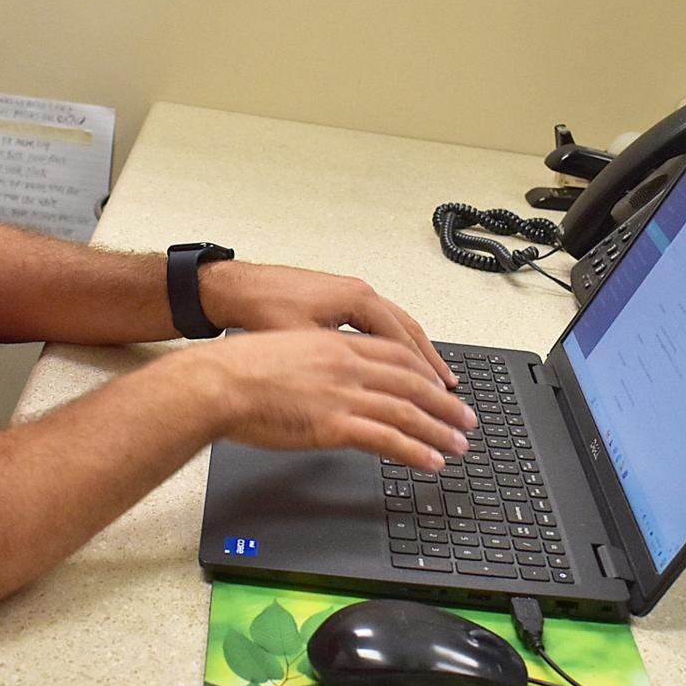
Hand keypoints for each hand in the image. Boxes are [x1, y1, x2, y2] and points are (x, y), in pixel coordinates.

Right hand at [189, 327, 475, 470]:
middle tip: (465, 418)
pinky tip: (432, 461)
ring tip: (459, 444)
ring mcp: (343, 394)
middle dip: (444, 403)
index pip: (396, 356)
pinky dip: (416, 451)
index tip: (443, 387)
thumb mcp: (287, 353)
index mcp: (336, 344)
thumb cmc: (238, 371)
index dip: (426, 373)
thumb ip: (317, 366)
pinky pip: (388, 439)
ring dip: (439, 430)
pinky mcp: (334, 424)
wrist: (216, 382)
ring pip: (408, 411)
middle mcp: (347, 365)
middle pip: (412, 383)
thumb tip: (328, 385)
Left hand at [198, 260, 457, 388]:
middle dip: (431, 365)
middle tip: (450, 393)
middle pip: (409, 333)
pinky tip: (401, 362)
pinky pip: (381, 325)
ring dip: (418, 354)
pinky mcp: (340, 300)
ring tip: (437, 380)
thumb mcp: (302, 344)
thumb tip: (362, 394)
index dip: (423, 372)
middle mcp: (361, 293)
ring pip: (398, 327)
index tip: (439, 396)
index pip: (403, 341)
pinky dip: (397, 345)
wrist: (234, 289)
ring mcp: (352, 294)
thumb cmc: (262, 310)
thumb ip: (338, 367)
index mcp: (357, 300)